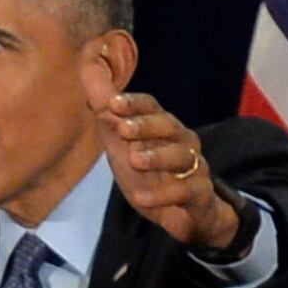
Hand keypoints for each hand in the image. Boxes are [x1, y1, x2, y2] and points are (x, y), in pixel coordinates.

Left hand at [86, 77, 246, 252]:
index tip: (112, 103)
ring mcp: (195, 168)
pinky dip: (162, 194)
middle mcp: (183, 142)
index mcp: (163, 127)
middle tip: (122, 129)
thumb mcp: (122, 146)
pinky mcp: (201, 195)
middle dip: (146, 125)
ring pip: (182, 156)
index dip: (133, 103)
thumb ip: (106, 114)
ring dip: (157, 156)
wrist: (184, 216)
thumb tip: (87, 71)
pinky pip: (185, 191)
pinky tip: (140, 198)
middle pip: (169, 126)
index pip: (151, 106)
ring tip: (134, 160)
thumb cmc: (152, 176)